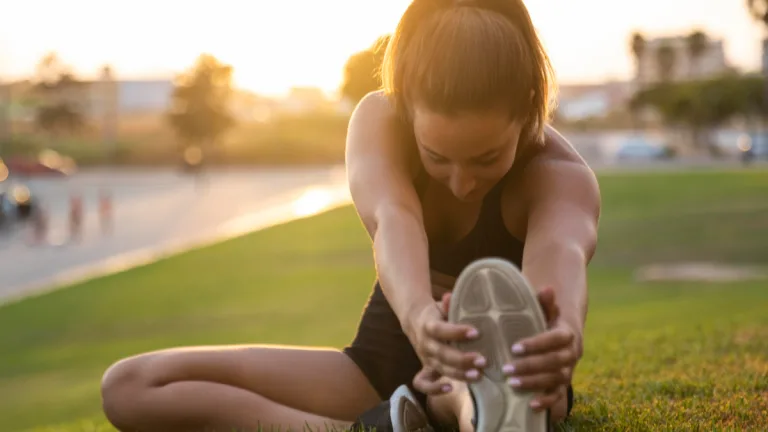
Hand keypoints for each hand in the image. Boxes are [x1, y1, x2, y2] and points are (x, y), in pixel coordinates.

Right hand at [409, 293, 485, 394]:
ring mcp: (426, 358)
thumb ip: (448, 303)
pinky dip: (433, 389)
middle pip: (441, 354)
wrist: (416, 321)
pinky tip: (449, 388)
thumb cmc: (437, 313)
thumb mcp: (441, 305)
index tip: (476, 332)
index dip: (457, 332)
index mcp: (428, 325)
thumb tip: (450, 297)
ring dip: (459, 374)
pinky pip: (423, 383)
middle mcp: (426, 344)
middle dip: (462, 359)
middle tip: (483, 360)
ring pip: (440, 369)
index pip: (440, 330)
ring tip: (479, 375)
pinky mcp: (426, 369)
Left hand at [503, 287, 581, 410]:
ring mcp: (568, 370)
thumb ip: (544, 302)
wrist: (559, 336)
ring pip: (556, 379)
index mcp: (567, 333)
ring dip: (534, 382)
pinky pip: (558, 395)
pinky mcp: (563, 384)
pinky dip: (547, 401)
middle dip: (530, 366)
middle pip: (555, 362)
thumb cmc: (545, 321)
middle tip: (507, 368)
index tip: (514, 347)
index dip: (536, 344)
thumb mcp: (544, 310)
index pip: (555, 339)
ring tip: (511, 383)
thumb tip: (547, 288)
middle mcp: (571, 353)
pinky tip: (531, 404)